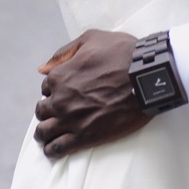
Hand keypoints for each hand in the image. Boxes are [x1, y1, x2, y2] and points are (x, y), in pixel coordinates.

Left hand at [34, 29, 149, 157]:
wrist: (147, 77)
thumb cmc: (122, 53)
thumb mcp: (91, 39)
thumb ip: (63, 53)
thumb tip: (42, 68)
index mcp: (60, 76)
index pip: (45, 87)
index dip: (54, 89)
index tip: (65, 92)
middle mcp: (60, 99)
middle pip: (42, 111)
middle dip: (48, 111)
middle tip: (60, 112)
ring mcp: (71, 120)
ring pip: (43, 132)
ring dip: (45, 132)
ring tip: (51, 134)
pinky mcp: (84, 137)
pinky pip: (57, 149)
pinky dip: (52, 150)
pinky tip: (55, 148)